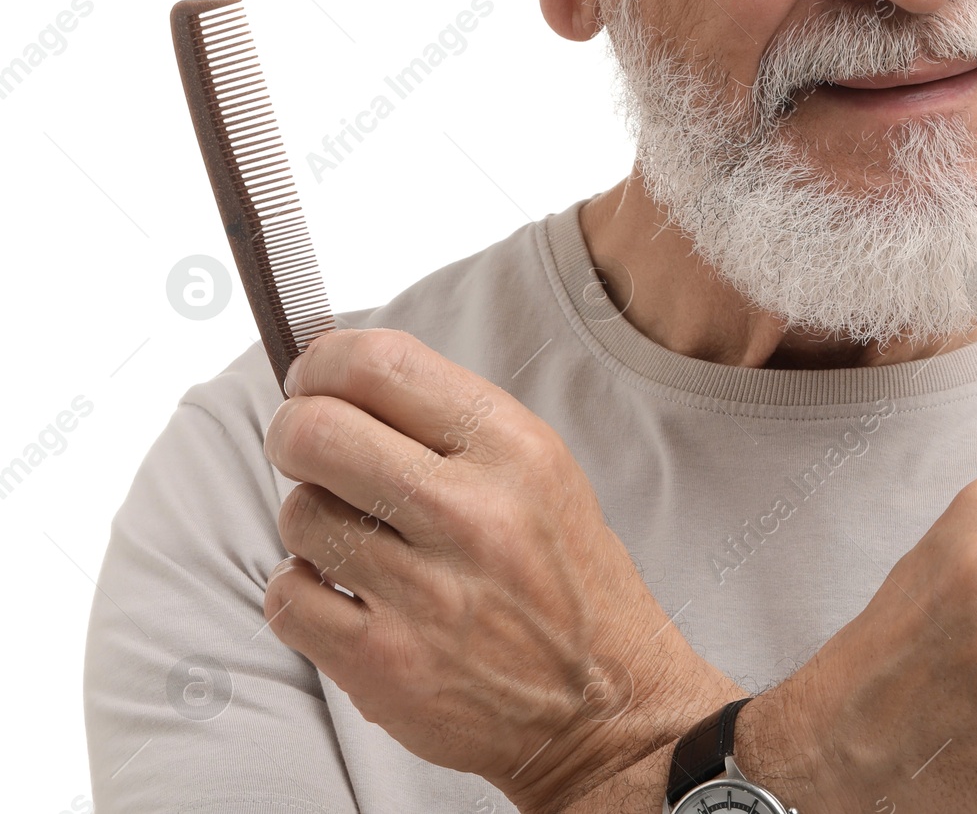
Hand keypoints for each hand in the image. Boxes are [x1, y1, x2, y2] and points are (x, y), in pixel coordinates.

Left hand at [261, 328, 741, 811]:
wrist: (605, 699)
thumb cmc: (564, 574)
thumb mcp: (541, 468)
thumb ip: (449, 420)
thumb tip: (340, 377)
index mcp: (514, 447)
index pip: (383, 365)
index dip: (325, 361)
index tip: (313, 375)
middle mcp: (471, 512)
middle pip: (317, 431)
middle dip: (293, 430)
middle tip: (304, 444)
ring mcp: (426, 593)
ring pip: (299, 513)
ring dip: (310, 517)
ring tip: (352, 534)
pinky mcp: (385, 664)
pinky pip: (287, 597)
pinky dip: (300, 589)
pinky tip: (343, 591)